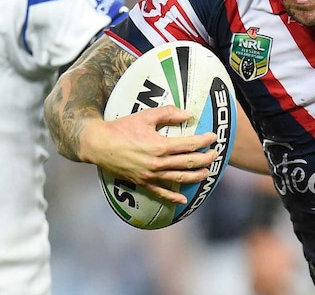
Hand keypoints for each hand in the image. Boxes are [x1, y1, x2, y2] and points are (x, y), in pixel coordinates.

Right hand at [81, 105, 218, 203]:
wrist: (99, 144)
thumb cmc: (122, 128)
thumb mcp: (146, 116)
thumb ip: (168, 113)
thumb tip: (188, 114)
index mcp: (160, 146)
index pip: (189, 145)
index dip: (204, 141)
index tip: (213, 137)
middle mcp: (157, 163)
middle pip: (188, 163)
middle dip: (205, 159)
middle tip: (215, 154)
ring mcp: (150, 175)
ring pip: (179, 179)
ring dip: (196, 176)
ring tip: (207, 172)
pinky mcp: (142, 183)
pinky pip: (160, 193)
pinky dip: (173, 197)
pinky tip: (183, 200)